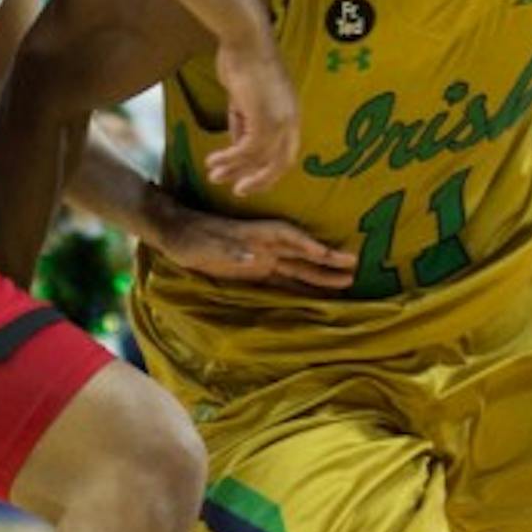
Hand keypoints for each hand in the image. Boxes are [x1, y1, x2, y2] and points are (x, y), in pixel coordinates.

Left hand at [154, 200, 356, 292]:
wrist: (177, 236)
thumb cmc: (193, 239)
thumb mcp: (208, 246)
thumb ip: (231, 252)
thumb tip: (254, 258)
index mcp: (257, 235)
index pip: (290, 239)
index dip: (310, 247)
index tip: (330, 255)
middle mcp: (266, 246)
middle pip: (302, 254)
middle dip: (327, 261)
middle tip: (354, 268)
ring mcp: (263, 258)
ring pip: (298, 268)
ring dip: (320, 275)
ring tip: (346, 282)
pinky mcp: (255, 271)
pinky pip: (283, 280)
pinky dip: (300, 286)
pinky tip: (315, 296)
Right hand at [208, 30, 300, 194]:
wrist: (244, 40)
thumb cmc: (243, 61)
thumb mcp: (244, 99)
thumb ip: (243, 122)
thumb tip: (236, 144)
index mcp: (291, 114)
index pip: (286, 152)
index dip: (268, 170)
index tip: (247, 179)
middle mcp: (291, 120)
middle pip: (281, 164)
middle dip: (259, 181)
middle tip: (238, 190)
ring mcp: (280, 120)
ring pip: (259, 159)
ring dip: (234, 170)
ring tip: (213, 177)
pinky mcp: (264, 119)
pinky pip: (245, 150)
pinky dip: (228, 159)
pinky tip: (212, 161)